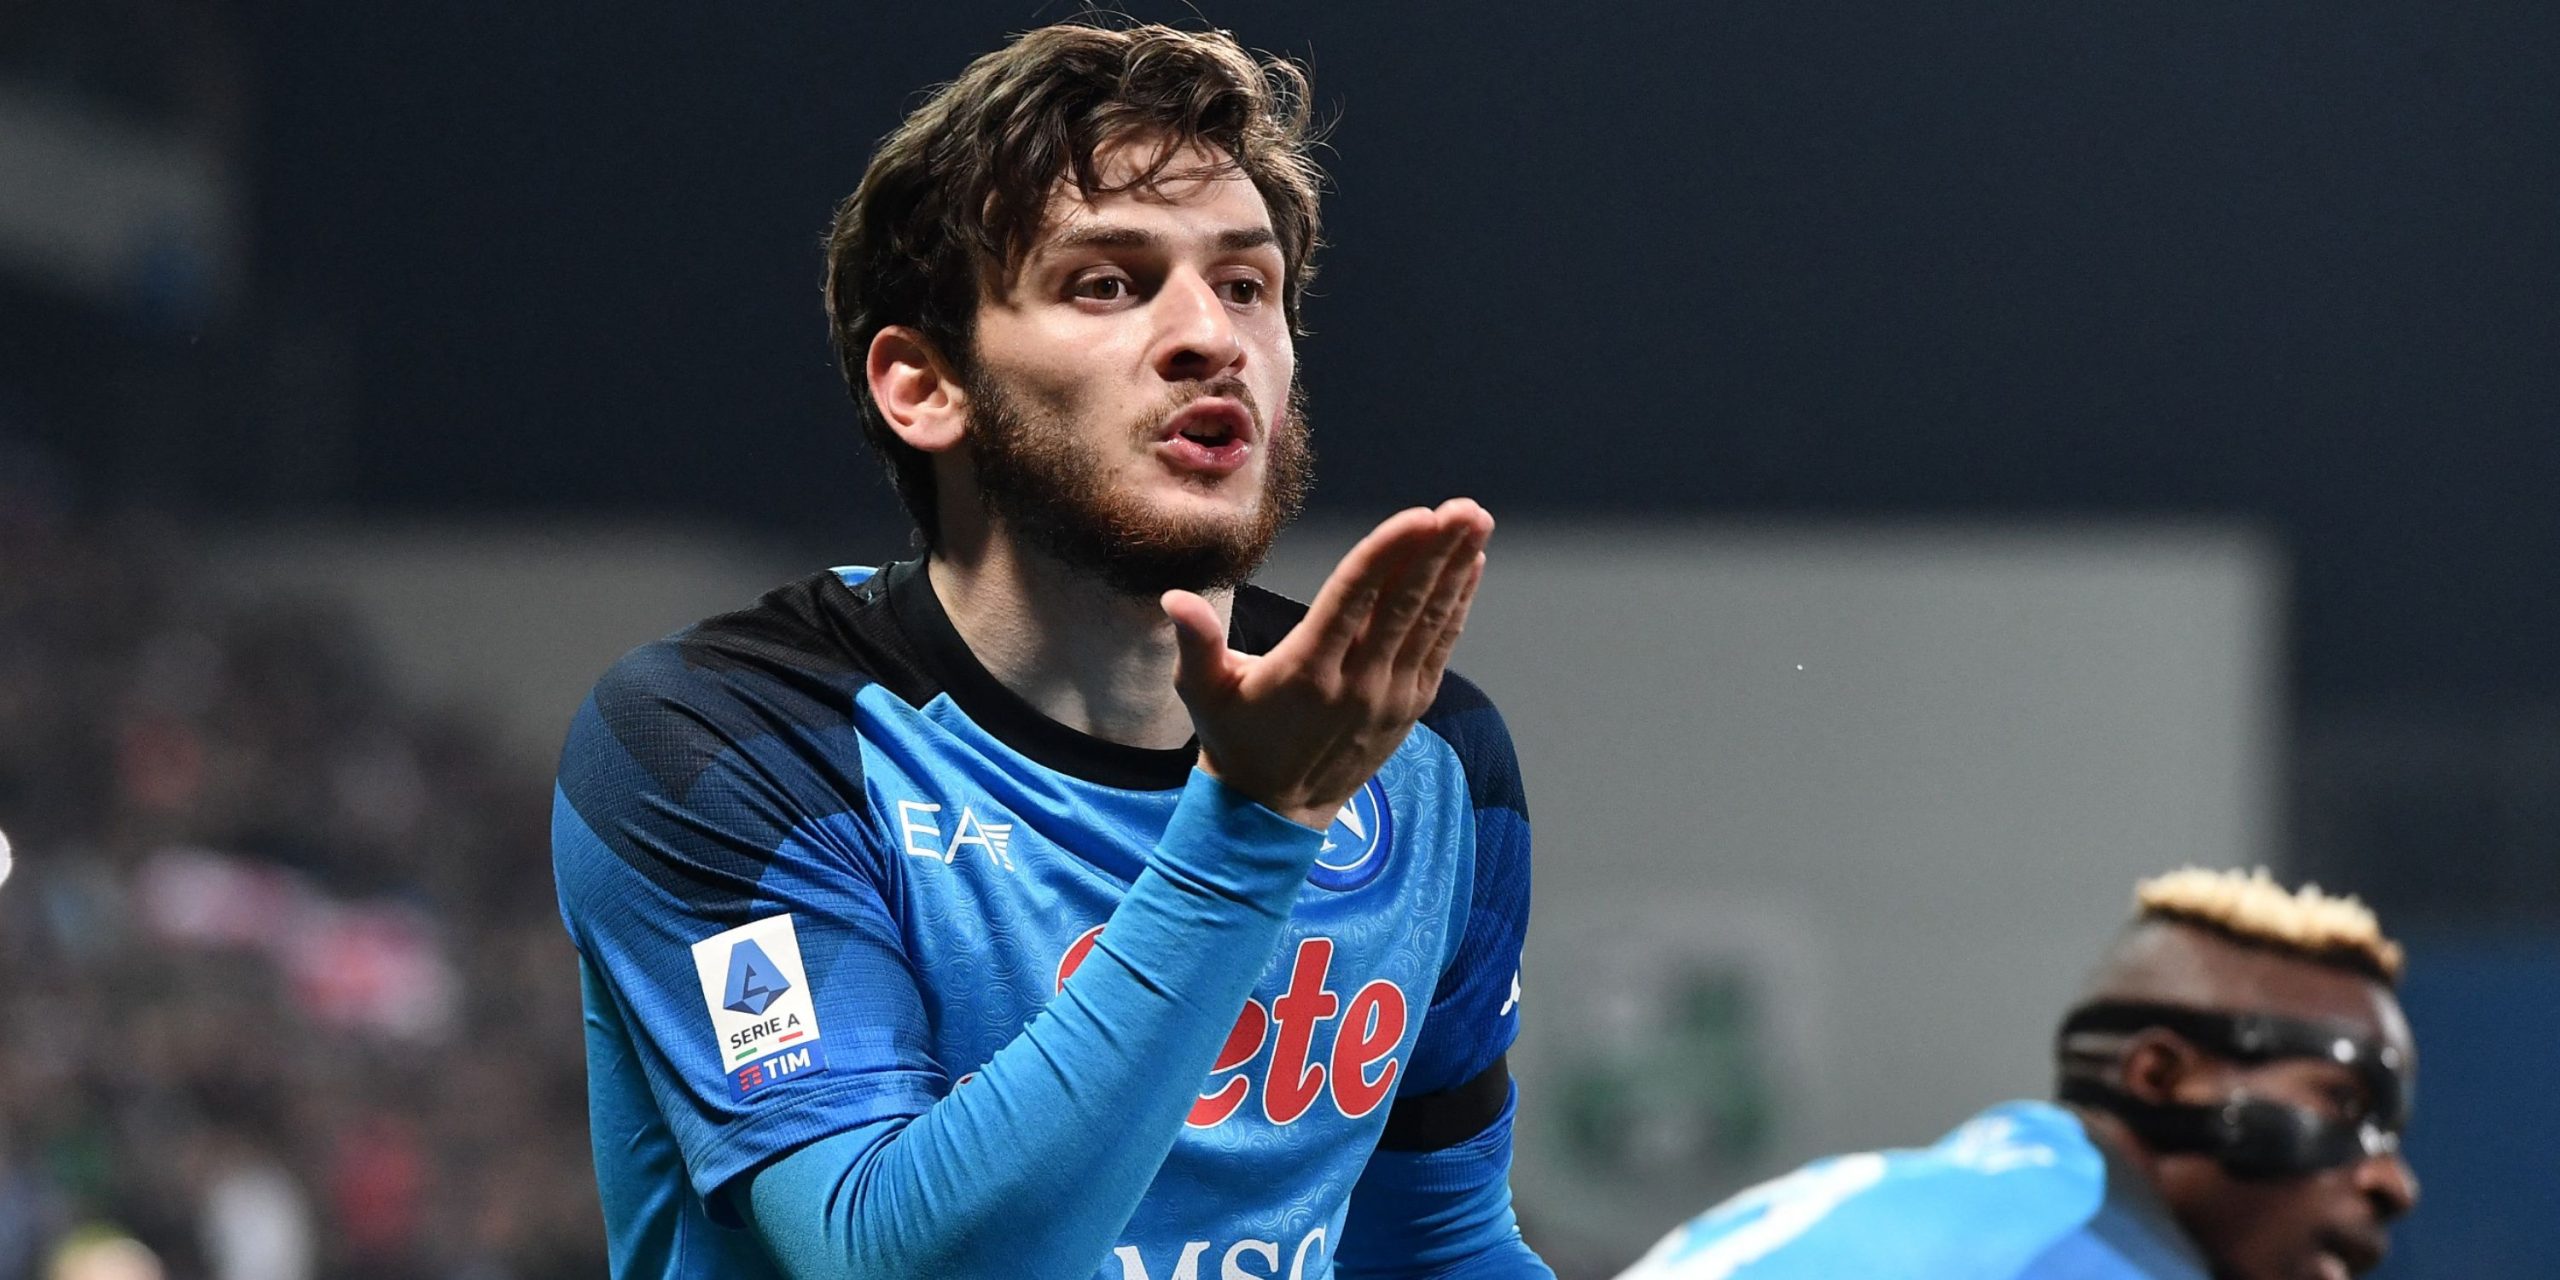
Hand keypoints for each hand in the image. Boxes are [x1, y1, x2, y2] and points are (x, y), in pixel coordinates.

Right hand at [1162, 498, 1492, 829]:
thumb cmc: (1235, 739)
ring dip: (1455, 571)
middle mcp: (1355, 682)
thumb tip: (1174, 597)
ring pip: (1428, 624)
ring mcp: (1388, 696)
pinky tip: (1469, 568)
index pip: (1354, 599)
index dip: (1388, 554)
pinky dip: (1457, 607)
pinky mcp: (1409, 707)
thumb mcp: (1204, 693)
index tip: (1419, 516)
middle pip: (1403, 605)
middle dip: (1437, 552)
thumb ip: (1196, 643)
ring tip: (1476, 522)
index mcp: (1306, 670)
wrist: (1273, 810)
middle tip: (1466, 508)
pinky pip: (1439, 649)